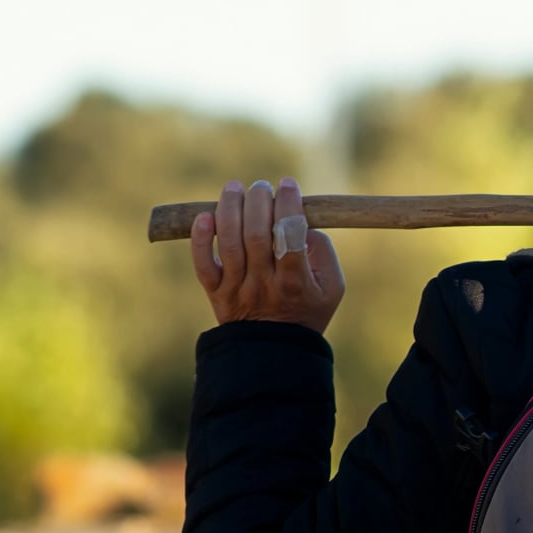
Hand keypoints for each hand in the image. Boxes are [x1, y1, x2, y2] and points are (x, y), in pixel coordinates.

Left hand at [190, 178, 345, 331]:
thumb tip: (302, 220)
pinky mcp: (216, 291)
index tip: (288, 185)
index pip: (290, 236)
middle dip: (259, 202)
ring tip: (234, 188)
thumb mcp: (332, 286)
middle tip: (262, 186)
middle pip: (257, 235)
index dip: (288, 205)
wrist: (274, 348)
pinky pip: (203, 263)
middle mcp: (264, 284)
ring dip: (230, 209)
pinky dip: (200, 239)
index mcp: (295, 282)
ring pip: (229, 242)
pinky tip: (205, 216)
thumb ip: (324, 252)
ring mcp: (237, 288)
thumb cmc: (308, 309)